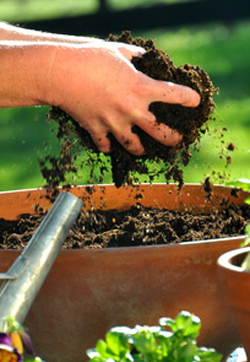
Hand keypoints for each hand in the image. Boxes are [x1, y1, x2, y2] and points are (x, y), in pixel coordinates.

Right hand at [48, 42, 199, 155]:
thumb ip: (135, 56)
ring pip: (134, 146)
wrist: (61, 73)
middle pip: (161, 133)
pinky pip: (105, 145)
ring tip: (143, 150)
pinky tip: (109, 145)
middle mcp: (132, 110)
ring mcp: (114, 123)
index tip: (195, 102)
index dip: (189, 99)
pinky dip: (108, 146)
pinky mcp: (97, 130)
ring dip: (141, 150)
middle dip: (173, 138)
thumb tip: (142, 58)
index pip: (175, 95)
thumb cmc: (90, 57)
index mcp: (141, 88)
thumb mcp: (118, 51)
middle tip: (177, 140)